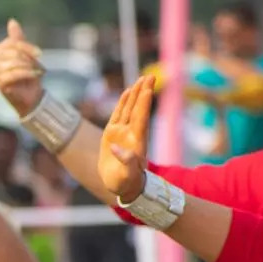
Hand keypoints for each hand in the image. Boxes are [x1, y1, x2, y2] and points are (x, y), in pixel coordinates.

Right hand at [0, 20, 44, 114]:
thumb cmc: (27, 74)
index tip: (39, 54)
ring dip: (28, 66)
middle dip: (28, 57)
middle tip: (38, 64)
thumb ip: (17, 38)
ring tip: (37, 71)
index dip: (26, 47)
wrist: (30, 96)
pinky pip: (13, 73)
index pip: (11, 43)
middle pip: (12, 51)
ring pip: (13, 62)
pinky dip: (27, 73)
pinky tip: (34, 75)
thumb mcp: (25, 54)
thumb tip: (12, 21)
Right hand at [99, 75, 151, 201]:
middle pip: (138, 109)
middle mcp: (131, 134)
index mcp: (137, 142)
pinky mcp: (112, 134)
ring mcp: (123, 132)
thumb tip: (116, 147)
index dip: (143, 105)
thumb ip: (125, 161)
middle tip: (150, 76)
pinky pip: (119, 114)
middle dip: (143, 93)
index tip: (147, 90)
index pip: (141, 119)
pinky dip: (123, 103)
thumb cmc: (126, 182)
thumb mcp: (127, 175)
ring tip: (141, 79)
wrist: (121, 185)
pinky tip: (127, 92)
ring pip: (130, 109)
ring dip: (136, 94)